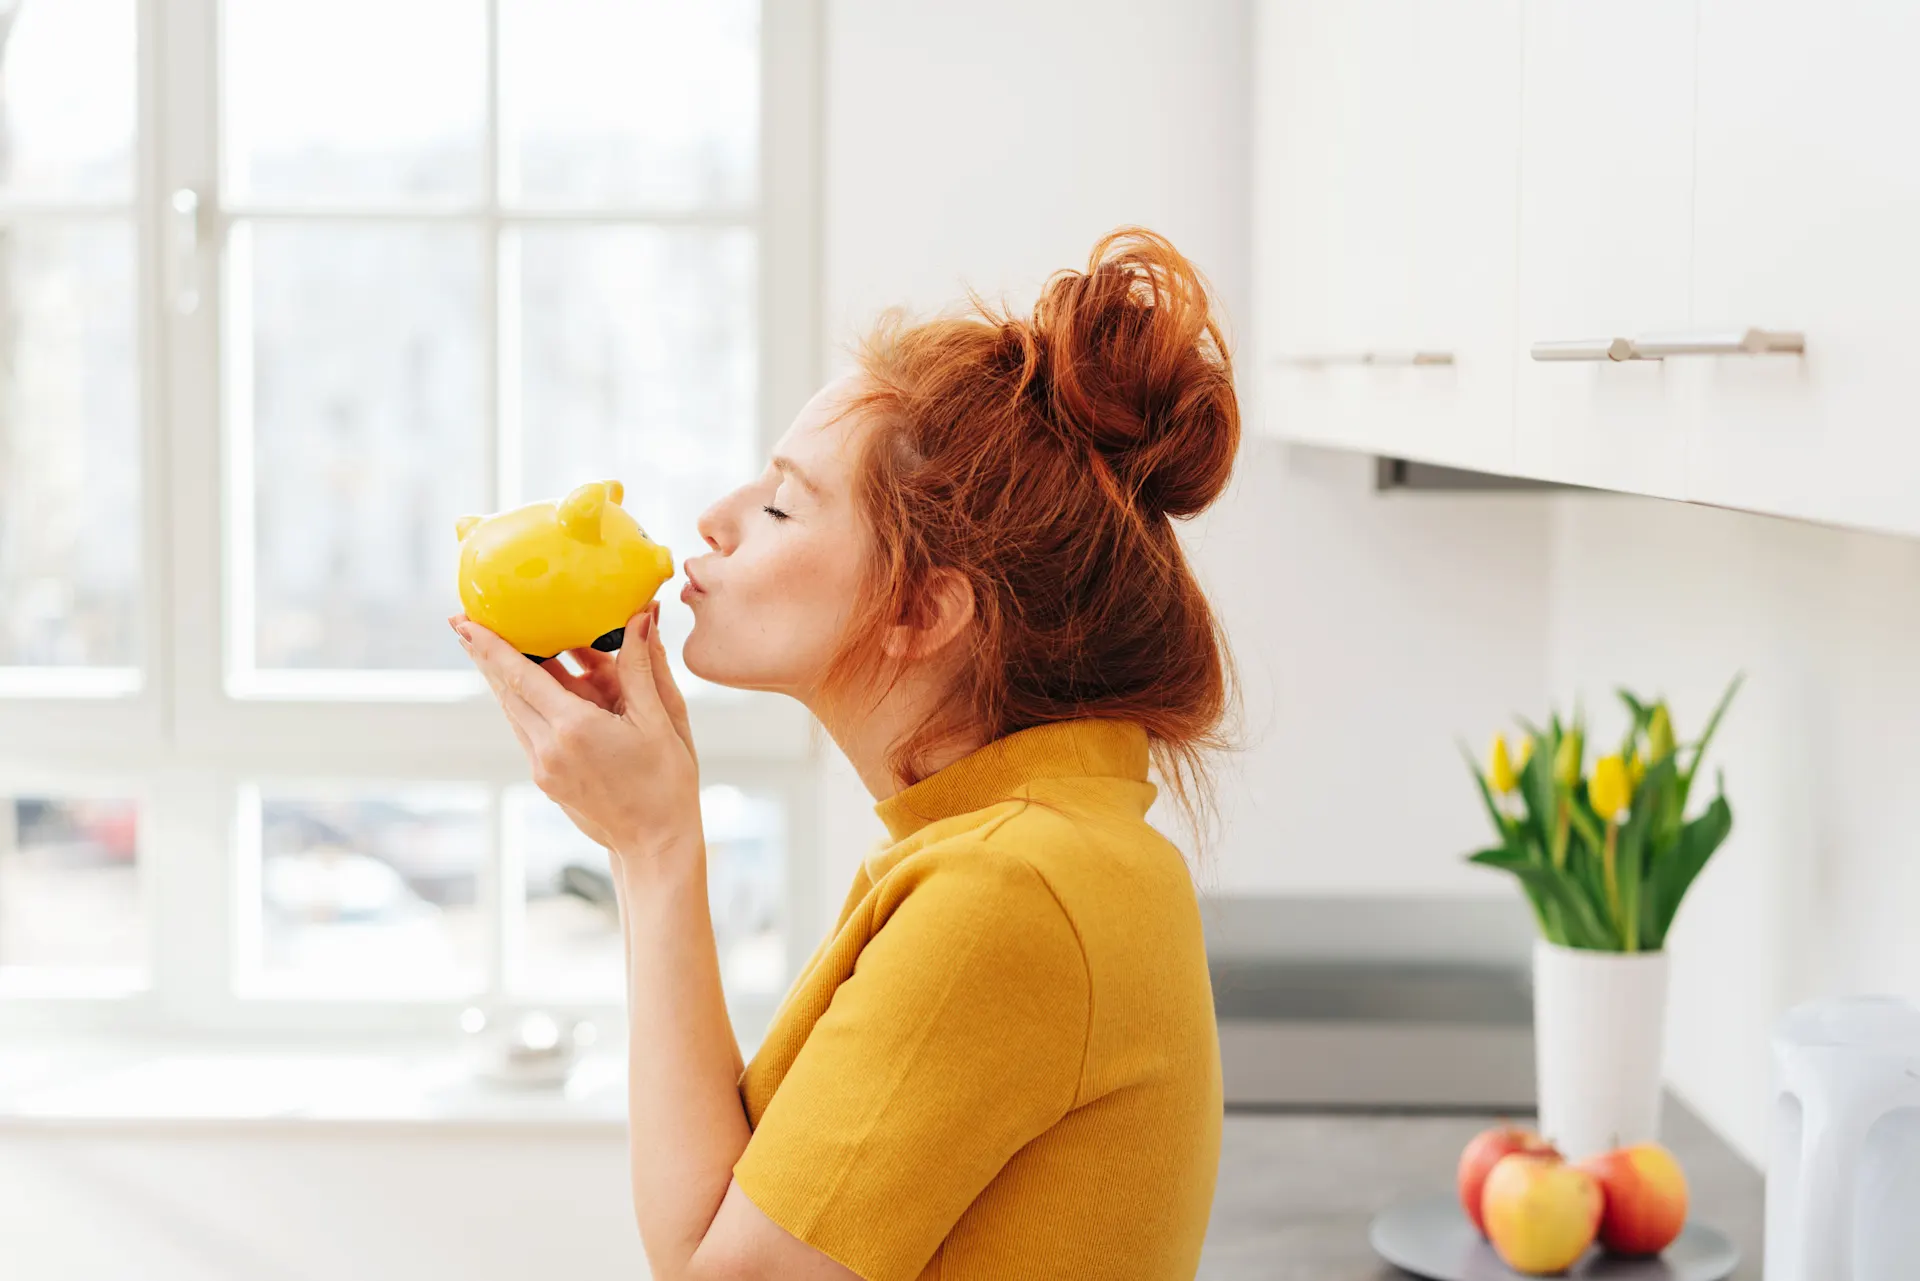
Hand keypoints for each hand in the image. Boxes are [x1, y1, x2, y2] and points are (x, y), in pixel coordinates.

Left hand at [451, 602, 700, 869]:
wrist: (656, 843)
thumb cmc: (667, 782)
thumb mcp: (662, 720)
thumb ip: (642, 666)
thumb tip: (641, 617)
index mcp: (575, 728)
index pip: (520, 675)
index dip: (490, 646)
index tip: (465, 621)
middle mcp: (549, 748)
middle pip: (504, 691)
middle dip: (483, 655)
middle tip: (462, 622)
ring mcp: (543, 767)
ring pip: (512, 712)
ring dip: (500, 679)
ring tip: (486, 648)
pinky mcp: (545, 780)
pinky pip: (526, 731)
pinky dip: (520, 703)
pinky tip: (524, 688)